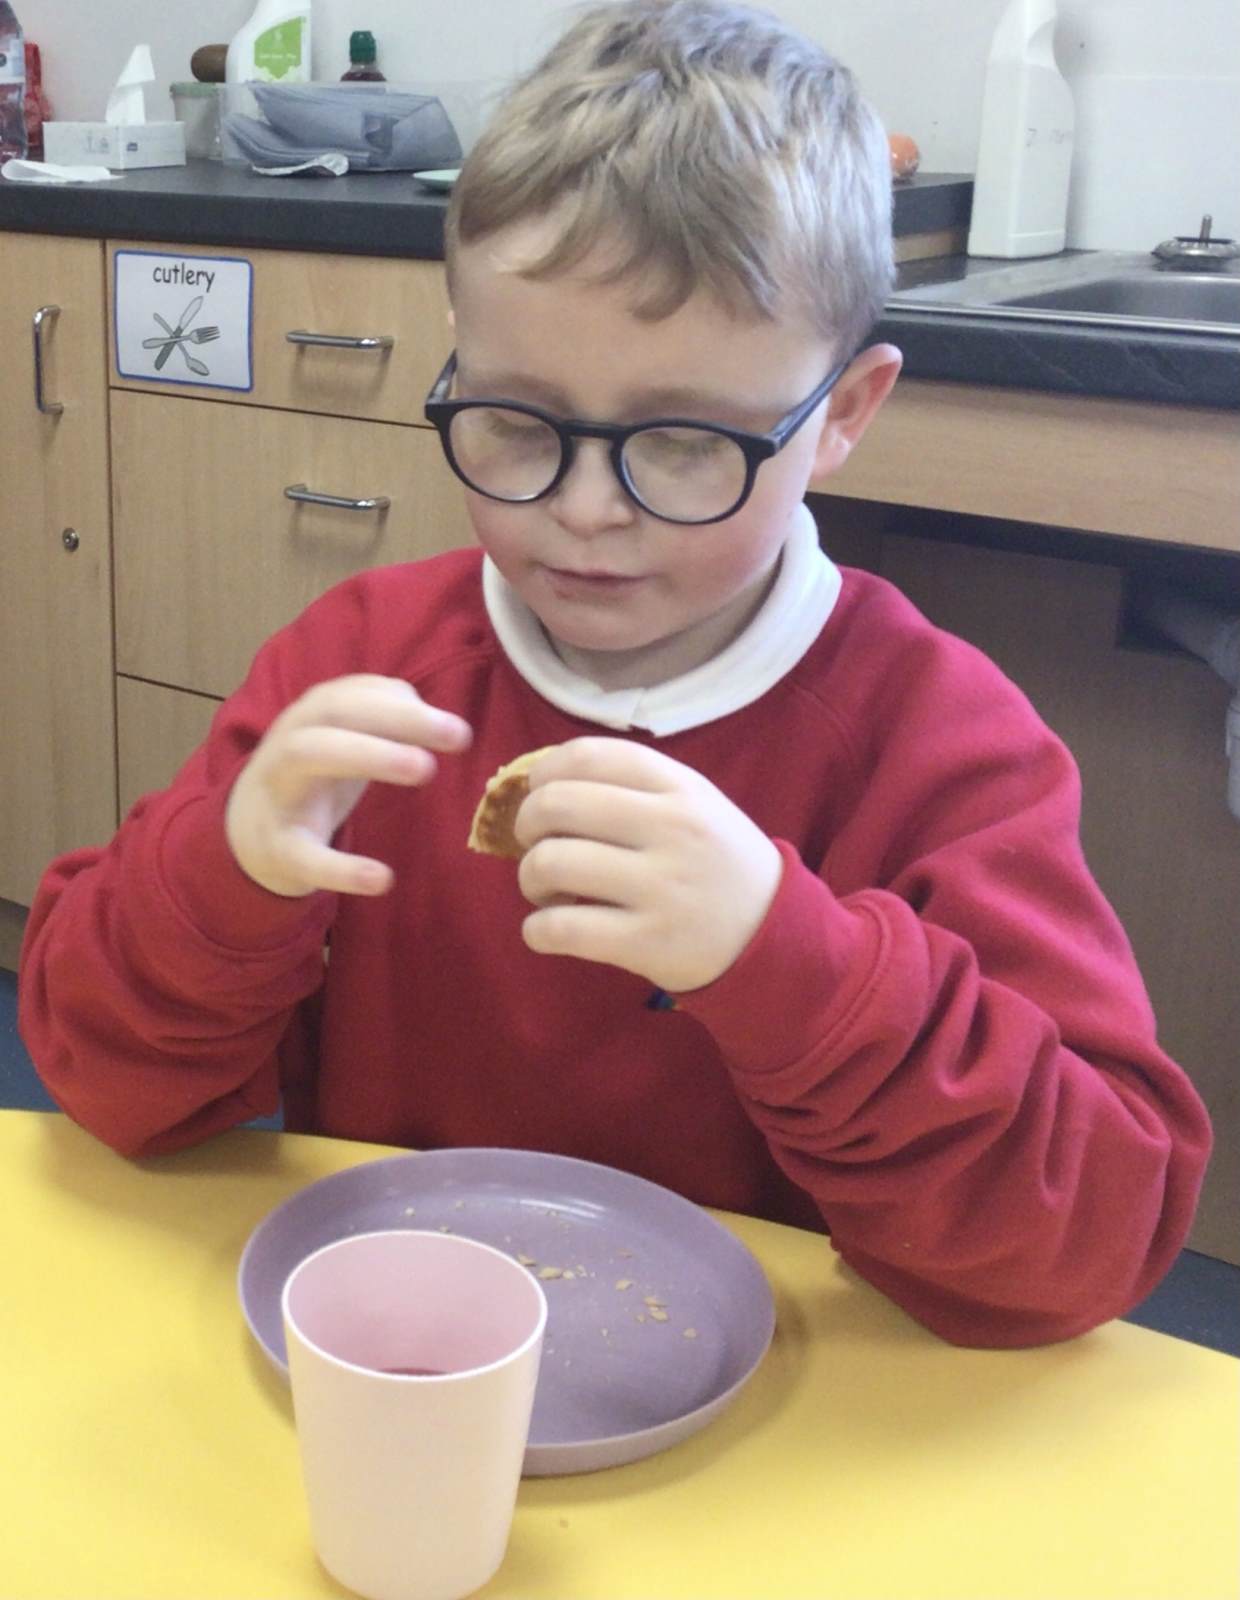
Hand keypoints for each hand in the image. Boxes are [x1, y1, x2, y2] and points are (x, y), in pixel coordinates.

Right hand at [225, 675, 470, 896]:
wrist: (245, 832)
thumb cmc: (311, 777)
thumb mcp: (344, 741)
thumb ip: (384, 719)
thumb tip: (435, 718)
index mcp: (312, 716)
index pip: (355, 695)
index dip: (406, 705)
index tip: (458, 728)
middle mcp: (290, 741)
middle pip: (333, 712)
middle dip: (395, 718)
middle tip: (457, 737)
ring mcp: (278, 791)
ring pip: (309, 755)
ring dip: (369, 754)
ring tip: (425, 770)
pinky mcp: (276, 846)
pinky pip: (304, 854)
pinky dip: (341, 868)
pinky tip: (381, 879)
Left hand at [515, 738, 782, 992]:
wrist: (773, 935)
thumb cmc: (717, 864)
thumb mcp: (696, 805)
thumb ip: (633, 787)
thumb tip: (540, 781)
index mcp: (680, 788)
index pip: (589, 755)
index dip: (543, 771)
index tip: (538, 792)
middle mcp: (671, 829)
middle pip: (557, 804)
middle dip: (525, 823)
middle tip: (536, 844)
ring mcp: (661, 888)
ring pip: (550, 863)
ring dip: (529, 877)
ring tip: (546, 890)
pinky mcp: (647, 943)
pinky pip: (561, 929)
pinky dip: (536, 930)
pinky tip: (548, 929)